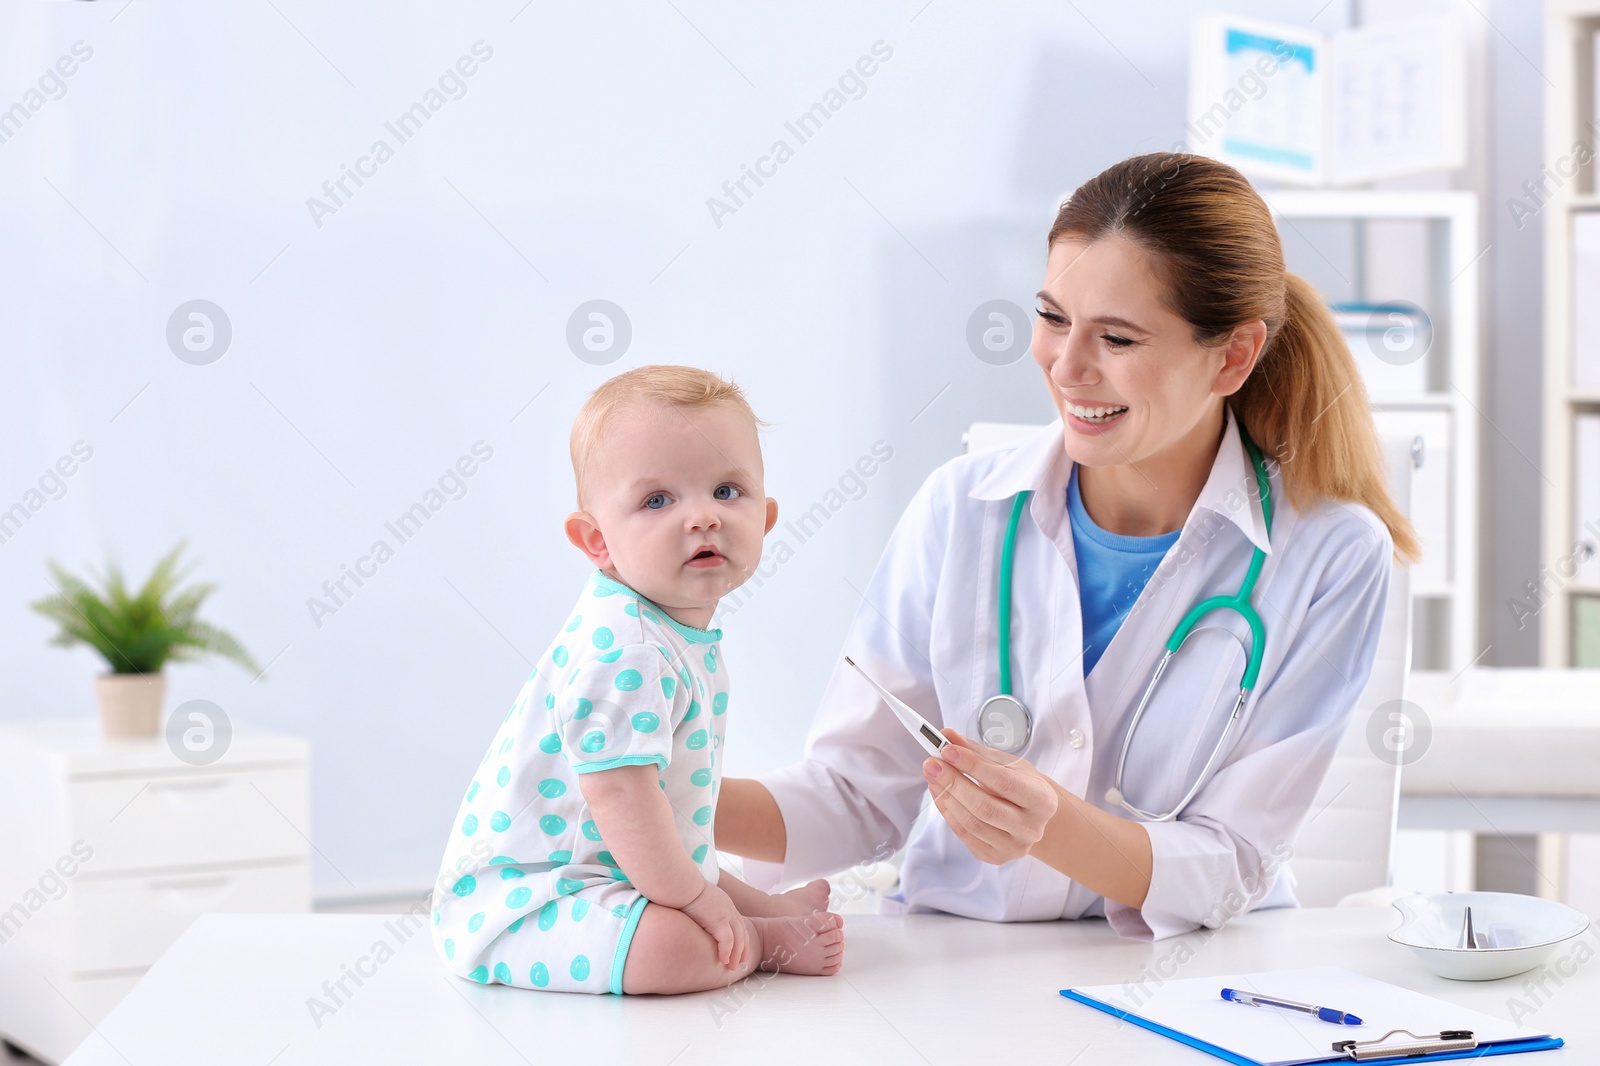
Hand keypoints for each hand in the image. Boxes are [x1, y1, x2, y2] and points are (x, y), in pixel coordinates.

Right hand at [680, 880, 750, 969]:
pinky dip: (727, 952)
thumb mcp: (699, 899)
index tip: (739, 950)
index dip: (740, 938)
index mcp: (725, 904)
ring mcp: (726, 915)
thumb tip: (694, 918)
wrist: (682, 884)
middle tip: (740, 963)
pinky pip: (727, 941)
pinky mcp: (719, 921)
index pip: (738, 924)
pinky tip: (723, 961)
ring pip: (738, 939)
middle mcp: (729, 909)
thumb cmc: (684, 890)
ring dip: (736, 955)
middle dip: (742, 949)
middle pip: (742, 932)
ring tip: (731, 967)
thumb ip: (702, 909)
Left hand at [922, 729, 1058, 864]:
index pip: (1002, 782)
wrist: (1031, 816)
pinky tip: (939, 794)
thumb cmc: (1021, 785)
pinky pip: (965, 835)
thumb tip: (947, 736)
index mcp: (1042, 801)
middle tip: (932, 763)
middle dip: (953, 782)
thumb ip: (976, 750)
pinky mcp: (995, 857)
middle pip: (984, 806)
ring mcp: (1014, 847)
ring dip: (946, 797)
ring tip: (932, 775)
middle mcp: (1031, 828)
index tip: (948, 750)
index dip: (972, 765)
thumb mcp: (1007, 763)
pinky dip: (948, 812)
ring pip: (972, 823)